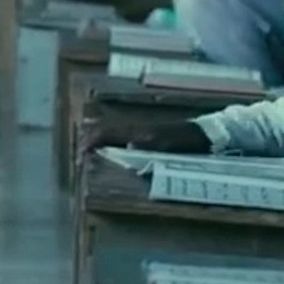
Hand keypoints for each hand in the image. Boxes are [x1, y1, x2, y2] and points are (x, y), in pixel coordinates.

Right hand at [81, 119, 209, 154]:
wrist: (204, 134)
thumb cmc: (186, 142)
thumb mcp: (167, 146)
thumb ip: (148, 146)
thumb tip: (128, 146)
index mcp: (138, 131)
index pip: (106, 133)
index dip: (91, 142)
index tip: (81, 155)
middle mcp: (136, 128)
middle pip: (105, 129)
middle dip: (89, 139)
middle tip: (78, 153)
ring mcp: (141, 130)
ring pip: (112, 131)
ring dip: (97, 139)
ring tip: (86, 150)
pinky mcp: (146, 134)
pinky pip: (120, 134)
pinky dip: (108, 139)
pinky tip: (108, 147)